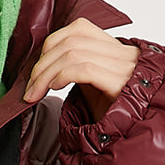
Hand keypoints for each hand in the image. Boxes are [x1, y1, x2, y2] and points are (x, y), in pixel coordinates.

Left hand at [23, 19, 138, 120]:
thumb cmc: (113, 115)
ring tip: (37, 92)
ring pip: (73, 53)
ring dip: (46, 73)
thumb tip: (44, 64)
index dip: (52, 43)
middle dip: (42, 64)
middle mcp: (125, 54)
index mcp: (118, 49)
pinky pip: (85, 69)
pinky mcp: (121, 84)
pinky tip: (54, 89)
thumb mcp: (93, 87)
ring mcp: (125, 68)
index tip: (38, 68)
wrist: (134, 136)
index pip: (80, 28)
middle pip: (72, 40)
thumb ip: (76, 69)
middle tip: (30, 88)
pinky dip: (63, 76)